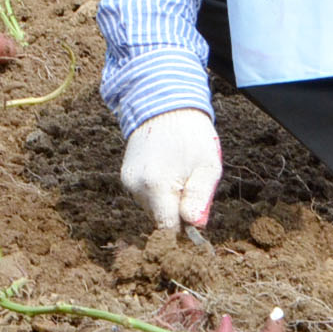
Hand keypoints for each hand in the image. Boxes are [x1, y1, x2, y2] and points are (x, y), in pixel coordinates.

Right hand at [121, 108, 222, 231]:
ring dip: (168, 201)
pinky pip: (145, 196)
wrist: (164, 102)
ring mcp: (128, 180)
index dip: (185, 229)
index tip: (196, 216)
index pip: (168, 229)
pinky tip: (168, 171)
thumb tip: (195, 226)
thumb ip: (200, 198)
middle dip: (178, 211)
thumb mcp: (207, 165)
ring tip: (179, 173)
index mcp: (156, 186)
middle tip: (191, 185)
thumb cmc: (191, 133)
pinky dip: (158, 191)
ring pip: (152, 208)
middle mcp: (135, 186)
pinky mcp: (125, 175)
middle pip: (160, 220)